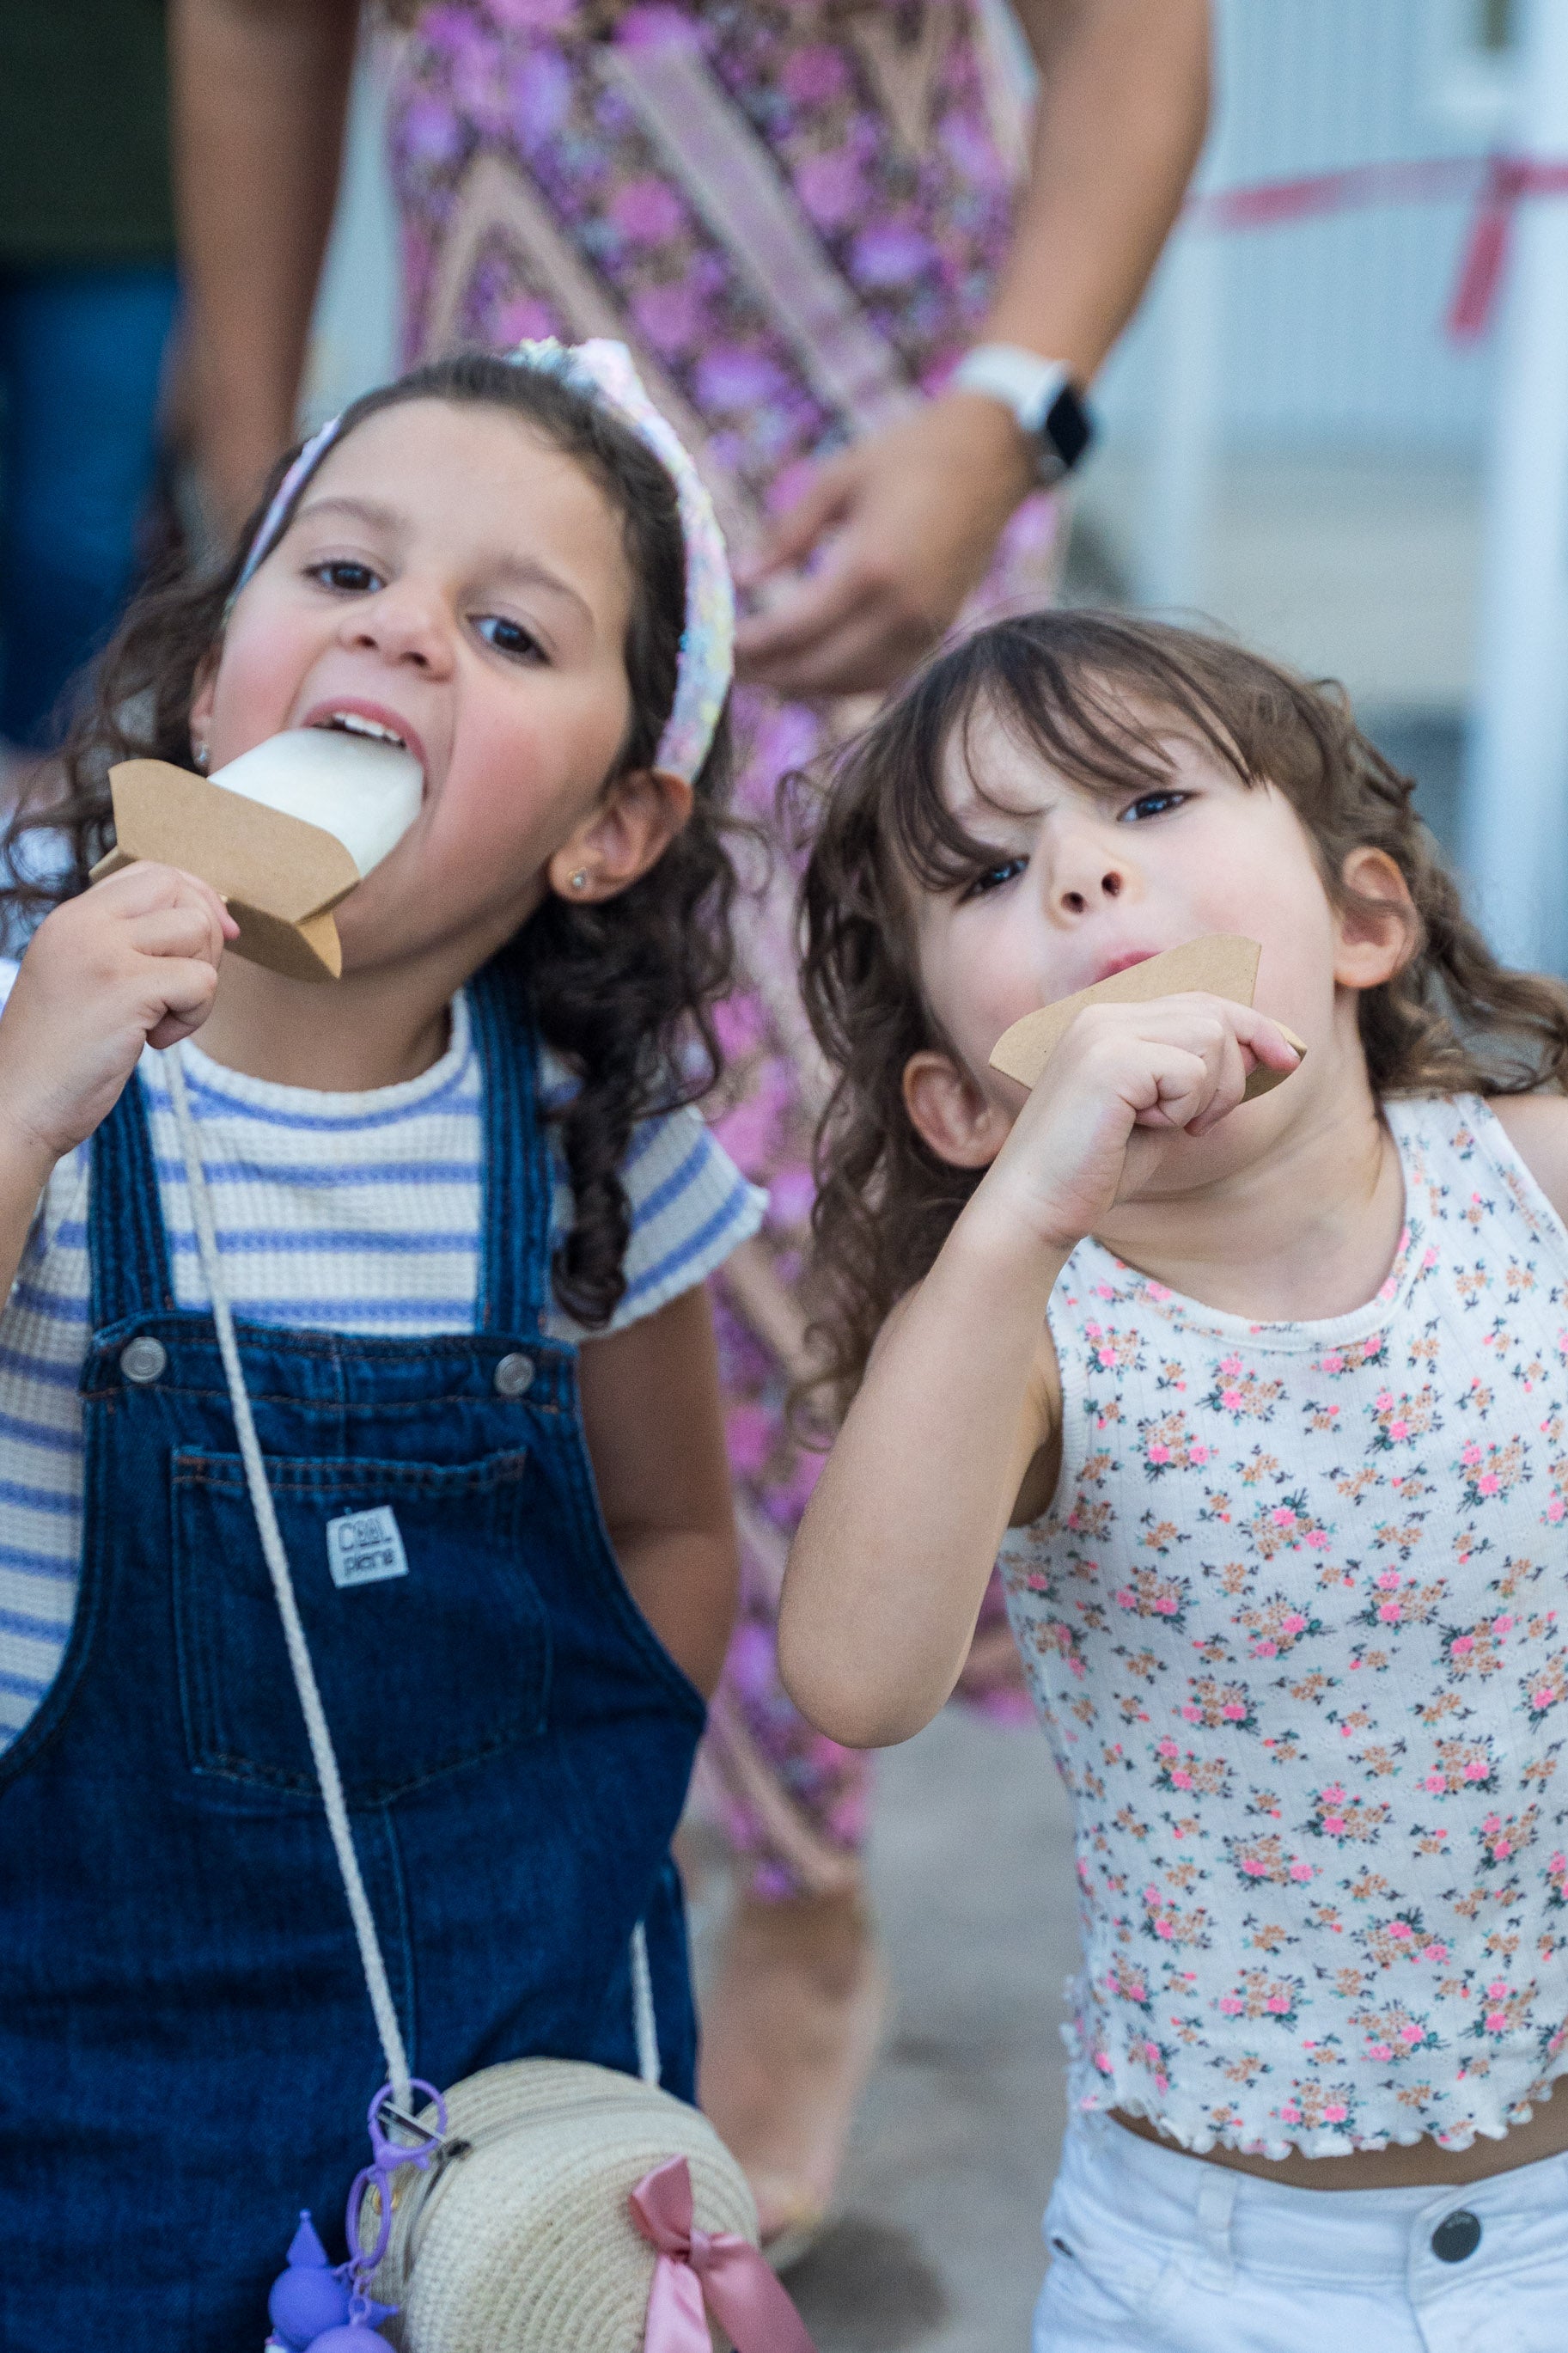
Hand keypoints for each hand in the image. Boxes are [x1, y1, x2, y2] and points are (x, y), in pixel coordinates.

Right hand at [0, 865, 237, 1167]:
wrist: (18, 1105)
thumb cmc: (58, 1055)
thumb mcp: (80, 978)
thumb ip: (123, 945)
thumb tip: (209, 921)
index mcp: (72, 918)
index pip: (153, 874)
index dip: (196, 899)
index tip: (215, 937)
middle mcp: (84, 924)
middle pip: (181, 891)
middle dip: (205, 938)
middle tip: (182, 991)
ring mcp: (103, 952)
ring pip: (198, 932)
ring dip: (198, 984)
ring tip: (159, 1021)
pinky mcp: (126, 988)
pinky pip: (202, 982)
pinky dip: (193, 1017)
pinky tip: (153, 1042)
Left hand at [733, 393, 1035, 696]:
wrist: (992, 456)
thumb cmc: (910, 454)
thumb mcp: (837, 479)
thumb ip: (787, 534)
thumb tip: (743, 577)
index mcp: (869, 566)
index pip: (794, 630)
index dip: (751, 646)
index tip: (718, 644)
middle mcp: (900, 609)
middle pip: (818, 670)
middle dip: (769, 674)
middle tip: (729, 667)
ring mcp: (923, 626)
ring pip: (850, 683)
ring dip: (803, 684)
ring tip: (764, 670)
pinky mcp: (937, 631)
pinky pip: (881, 676)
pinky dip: (841, 681)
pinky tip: (811, 666)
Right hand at [986, 992, 1301, 1255]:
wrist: (1036, 1205)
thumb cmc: (1097, 1167)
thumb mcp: (1161, 1111)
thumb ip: (1197, 1075)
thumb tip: (1262, 1048)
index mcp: (1110, 1019)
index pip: (1202, 1001)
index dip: (1255, 1025)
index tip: (1291, 1058)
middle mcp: (1104, 1013)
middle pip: (1215, 1014)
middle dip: (1233, 1073)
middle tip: (1202, 1125)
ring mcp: (1103, 1032)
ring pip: (1211, 1038)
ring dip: (1207, 1094)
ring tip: (1167, 1126)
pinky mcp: (1109, 1060)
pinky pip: (1191, 1071)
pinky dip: (1184, 1108)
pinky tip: (1146, 1128)